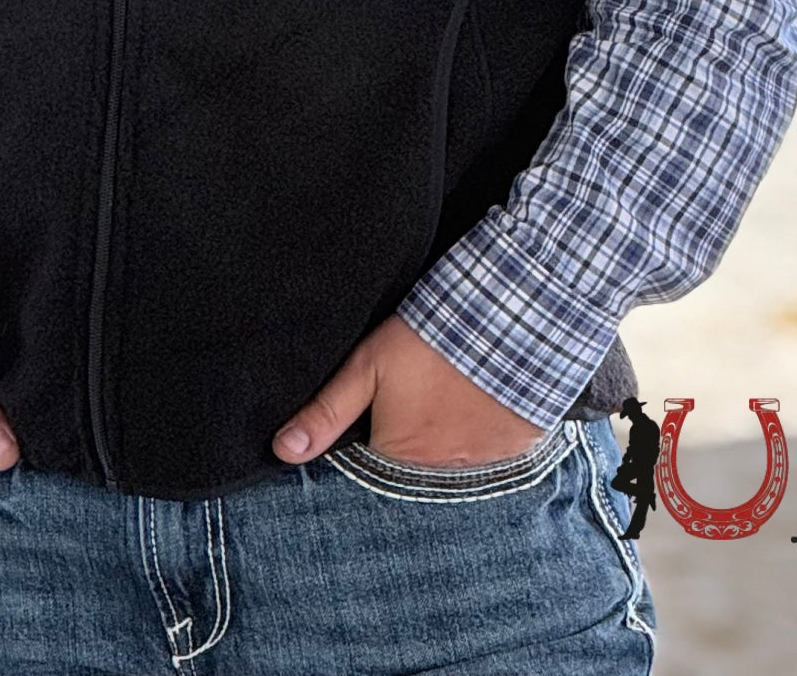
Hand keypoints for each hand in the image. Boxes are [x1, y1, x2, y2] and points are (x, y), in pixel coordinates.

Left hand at [272, 314, 544, 469]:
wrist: (506, 320)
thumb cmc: (431, 341)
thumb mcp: (367, 367)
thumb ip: (325, 411)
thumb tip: (283, 451)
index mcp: (398, 459)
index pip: (374, 469)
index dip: (373, 443)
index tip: (380, 419)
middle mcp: (438, 476)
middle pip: (414, 472)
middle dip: (410, 448)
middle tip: (419, 406)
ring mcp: (480, 468)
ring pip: (452, 466)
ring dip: (448, 444)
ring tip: (449, 404)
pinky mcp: (514, 454)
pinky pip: (492, 459)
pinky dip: (484, 441)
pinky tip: (481, 410)